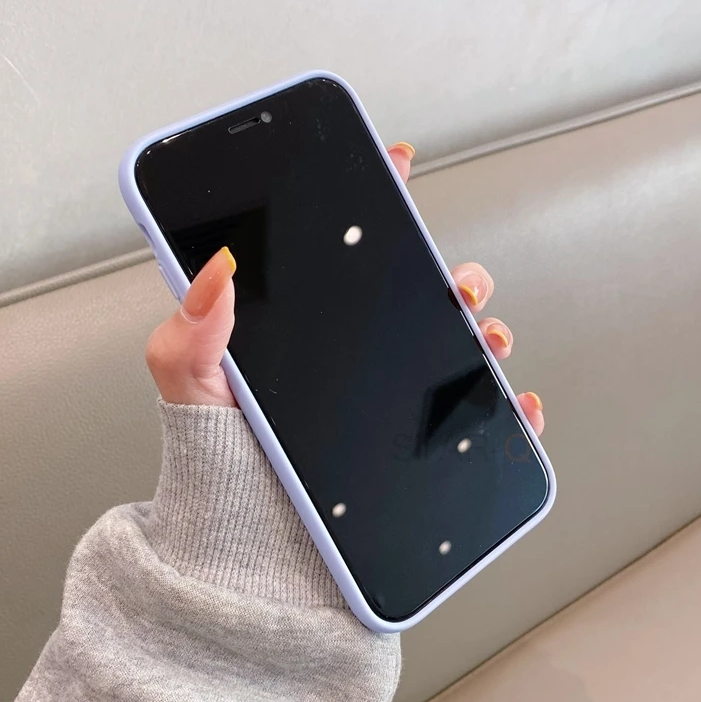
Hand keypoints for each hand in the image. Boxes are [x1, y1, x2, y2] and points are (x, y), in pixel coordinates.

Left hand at [146, 142, 544, 435]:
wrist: (247, 536)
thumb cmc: (216, 457)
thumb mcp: (191, 381)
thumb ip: (194, 327)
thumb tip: (215, 266)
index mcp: (302, 326)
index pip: (338, 252)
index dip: (368, 200)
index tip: (393, 165)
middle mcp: (348, 354)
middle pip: (412, 294)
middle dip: (448, 274)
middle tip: (455, 281)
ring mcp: (382, 396)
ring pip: (449, 346)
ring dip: (480, 330)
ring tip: (484, 335)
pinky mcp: (408, 442)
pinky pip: (468, 419)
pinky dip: (500, 408)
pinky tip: (510, 401)